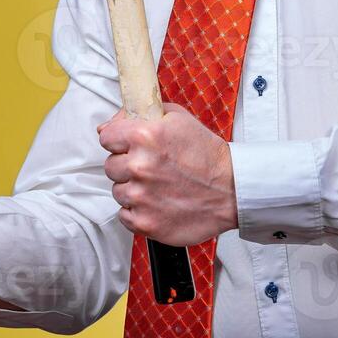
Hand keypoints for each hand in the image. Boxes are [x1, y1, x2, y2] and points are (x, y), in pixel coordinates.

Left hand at [96, 103, 237, 246]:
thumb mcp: (176, 118)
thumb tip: (105, 127)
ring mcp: (141, 197)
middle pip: (111, 166)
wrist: (232, 189)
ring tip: (159, 186)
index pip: (106, 137)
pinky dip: (138, 211)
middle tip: (152, 167)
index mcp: (144, 136)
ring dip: (134, 189)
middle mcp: (139, 166)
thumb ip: (138, 115)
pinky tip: (157, 203)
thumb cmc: (206, 154)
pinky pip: (125, 215)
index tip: (129, 147)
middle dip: (127, 165)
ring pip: (118, 191)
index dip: (118, 141)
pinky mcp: (146, 222)